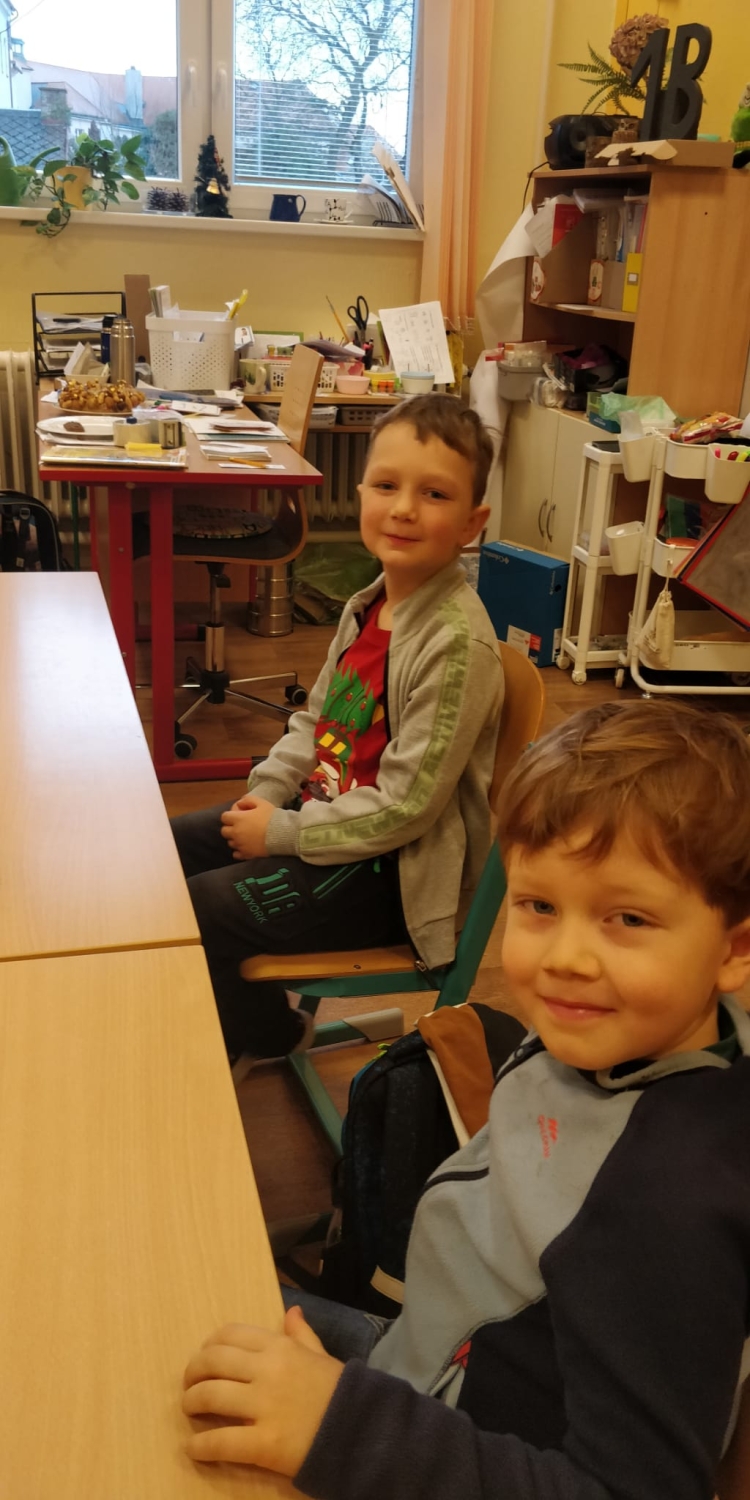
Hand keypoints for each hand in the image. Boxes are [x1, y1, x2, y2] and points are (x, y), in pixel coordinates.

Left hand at [182, 1306, 343, 1475]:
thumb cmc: (340, 1393)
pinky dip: (200, 1446)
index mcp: (280, 1347)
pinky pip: (220, 1441)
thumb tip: (291, 1311)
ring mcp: (263, 1406)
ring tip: (190, 1409)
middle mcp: (267, 1371)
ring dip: (191, 1403)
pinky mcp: (263, 1443)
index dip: (210, 1345)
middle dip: (193, 1372)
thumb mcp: (322, 1356)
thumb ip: (302, 1335)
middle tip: (190, 1384)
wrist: (362, 1432)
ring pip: (209, 1396)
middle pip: (213, 1361)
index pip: (231, 1335)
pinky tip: (193, 1449)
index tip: (205, 1357)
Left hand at [220, 796, 274, 858]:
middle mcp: (236, 832)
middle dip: (230, 827)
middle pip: (224, 831)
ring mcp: (240, 845)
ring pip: (230, 842)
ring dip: (235, 839)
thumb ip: (248, 800)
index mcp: (238, 819)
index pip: (224, 817)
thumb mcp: (262, 803)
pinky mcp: (246, 854)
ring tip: (245, 836)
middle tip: (241, 826)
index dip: (230, 815)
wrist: (283, 834)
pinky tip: (246, 846)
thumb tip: (240, 802)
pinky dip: (239, 850)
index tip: (239, 815)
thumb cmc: (272, 817)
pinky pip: (236, 854)